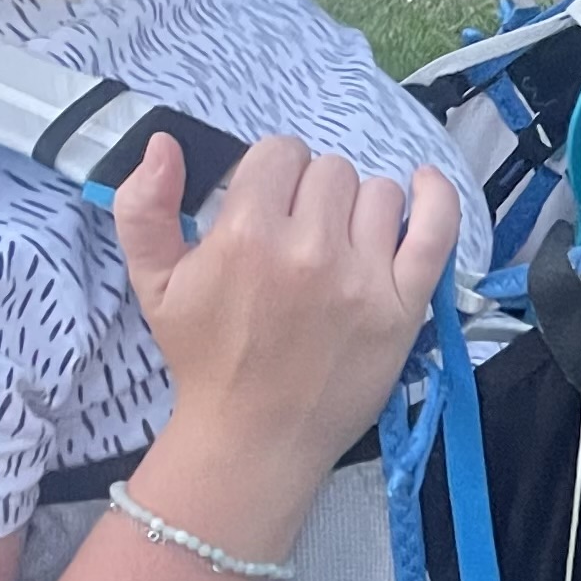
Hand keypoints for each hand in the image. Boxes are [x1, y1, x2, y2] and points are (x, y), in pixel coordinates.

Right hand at [114, 134, 458, 541]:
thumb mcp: (153, 281)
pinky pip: (436, 232)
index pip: (280, 153)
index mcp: (247, 234)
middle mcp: (309, 249)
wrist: (256, 437)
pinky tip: (425, 184)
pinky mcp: (403, 308)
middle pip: (331, 171)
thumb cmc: (205, 359)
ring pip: (378, 194)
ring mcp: (363, 279)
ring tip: (341, 245)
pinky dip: (437, 200)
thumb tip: (165, 142)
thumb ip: (143, 206)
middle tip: (302, 236)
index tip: (270, 206)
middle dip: (313, 193)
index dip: (274, 173)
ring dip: (360, 208)